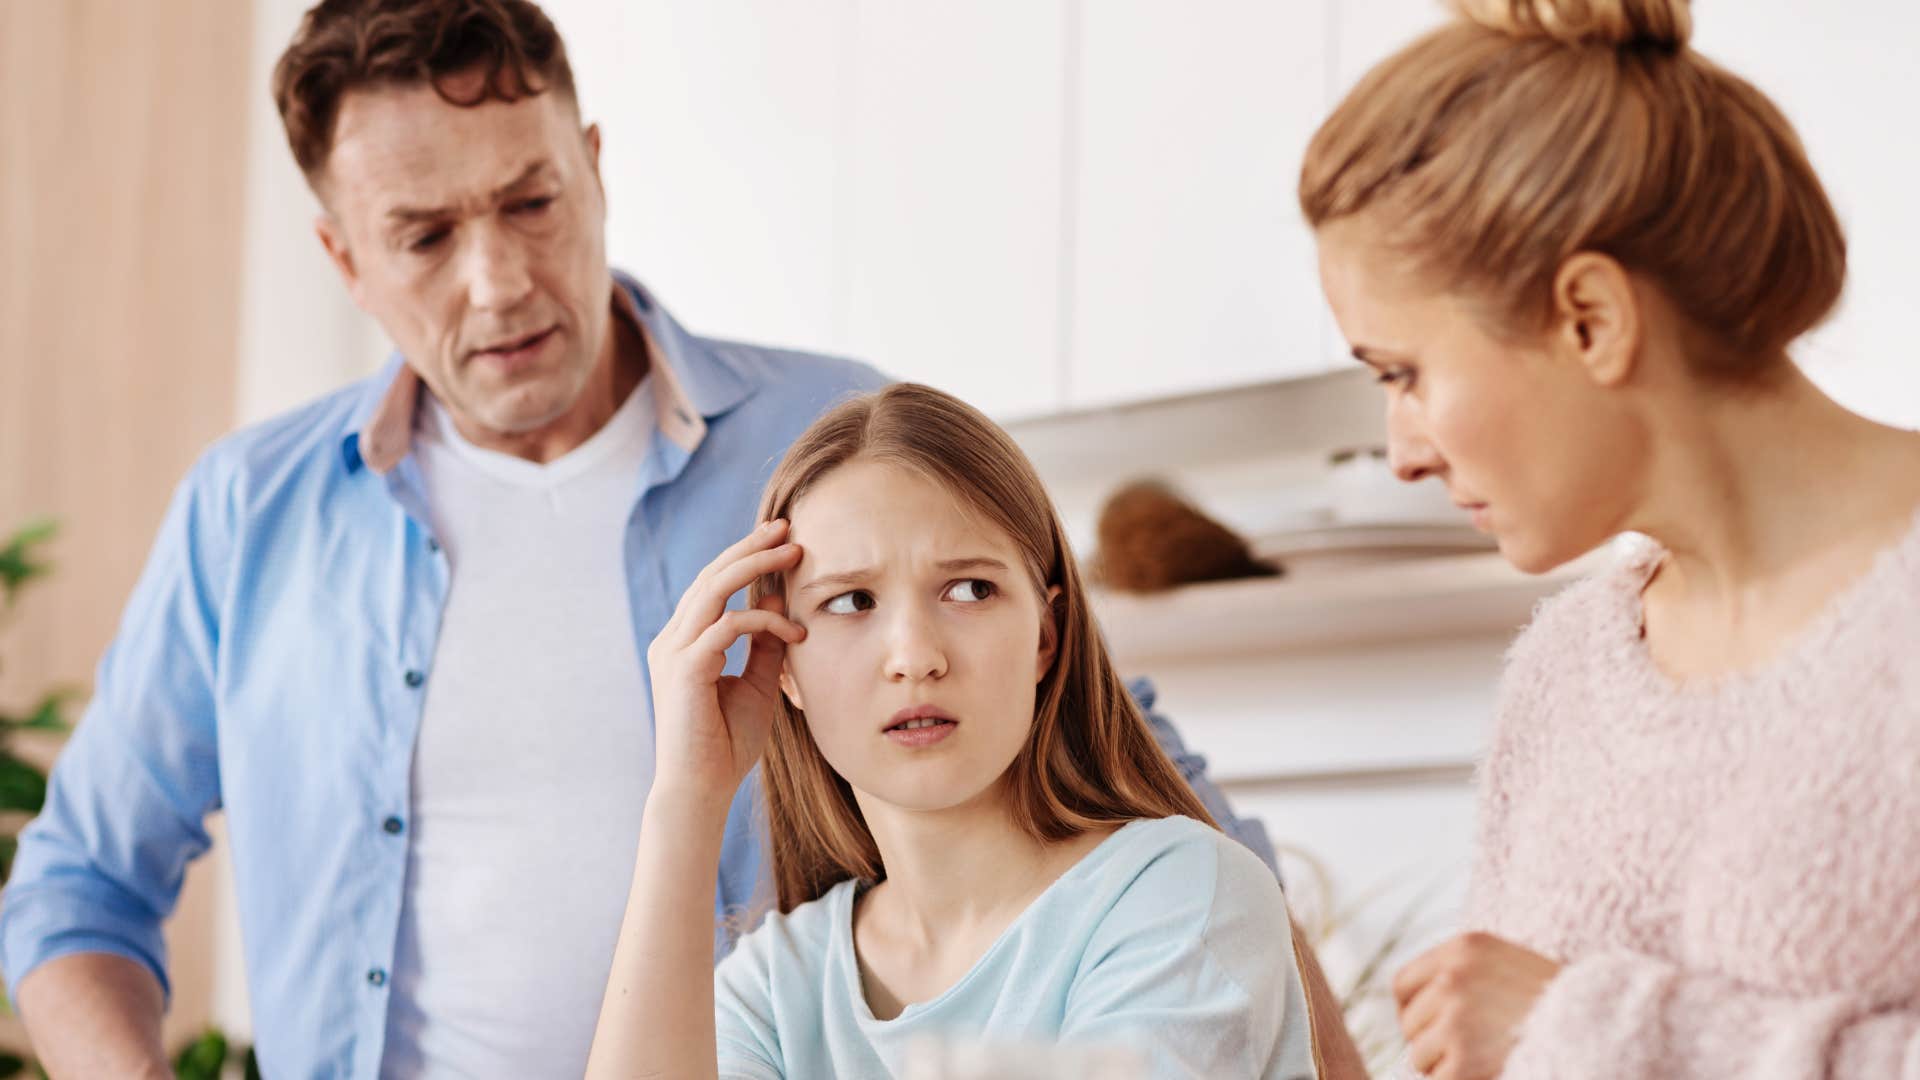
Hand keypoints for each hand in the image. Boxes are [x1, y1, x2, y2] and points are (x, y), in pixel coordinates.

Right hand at [646, 519, 805, 802]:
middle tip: (787, 526)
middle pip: (711, 576)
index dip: (746, 559)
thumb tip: (777, 603)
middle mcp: (672, 640)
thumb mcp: (756, 685)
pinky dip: (762, 621)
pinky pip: (726, 627)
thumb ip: (765, 646)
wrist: (701, 790)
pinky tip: (793, 630)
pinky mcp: (686, 669)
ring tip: (793, 550)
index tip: (783, 541)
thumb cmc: (726, 744)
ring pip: (714, 590)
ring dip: (756, 566)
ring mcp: (673, 652)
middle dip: (750, 548)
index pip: (713, 586)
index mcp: (684, 642)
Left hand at [1394, 931, 1559, 1079]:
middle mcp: (1452, 979)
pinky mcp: (1462, 1058)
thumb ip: (1459, 974)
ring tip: (1486, 1058)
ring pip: (1419, 1056)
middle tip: (1470, 1048)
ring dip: (1445, 1066)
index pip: (1403, 984)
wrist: (1601, 1026)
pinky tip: (1486, 1072)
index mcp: (1462, 949)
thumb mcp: (1505, 963)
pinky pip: (1437, 1079)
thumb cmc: (1555, 1002)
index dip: (1413, 1010)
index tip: (1429, 1026)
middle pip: (1410, 1023)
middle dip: (1432, 1041)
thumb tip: (1410, 1009)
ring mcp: (1455, 1019)